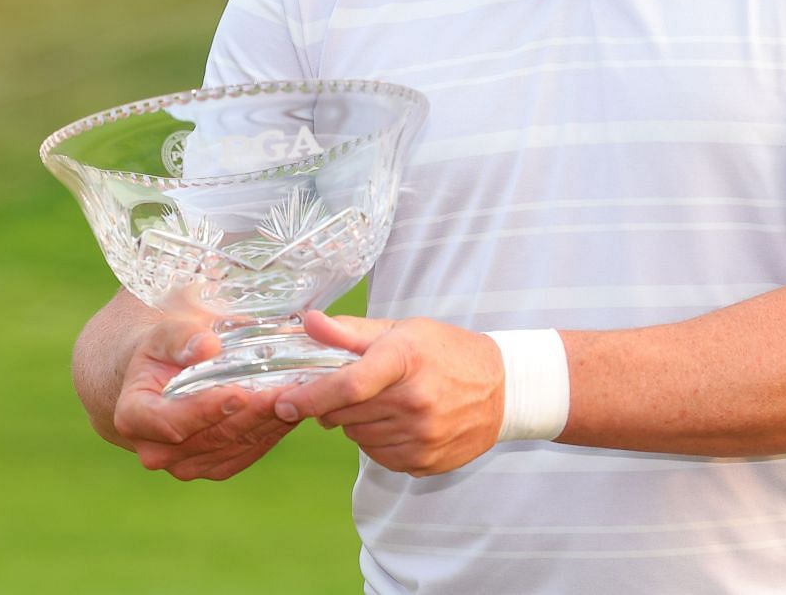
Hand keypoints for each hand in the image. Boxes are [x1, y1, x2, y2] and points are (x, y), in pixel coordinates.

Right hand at [111, 315, 298, 481]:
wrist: (158, 379)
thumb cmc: (162, 351)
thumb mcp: (164, 334)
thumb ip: (181, 338)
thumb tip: (207, 347)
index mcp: (133, 416)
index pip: (170, 422)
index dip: (205, 410)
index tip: (238, 392)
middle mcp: (156, 450)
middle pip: (211, 437)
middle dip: (252, 414)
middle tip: (287, 392)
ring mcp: (185, 464)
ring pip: (234, 447)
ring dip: (268, 424)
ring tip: (297, 397)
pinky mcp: (212, 466)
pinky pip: (245, 453)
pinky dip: (271, 432)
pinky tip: (292, 410)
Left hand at [270, 311, 505, 476]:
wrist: (503, 389)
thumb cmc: (446, 352)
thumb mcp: (402, 330)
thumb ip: (350, 331)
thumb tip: (308, 323)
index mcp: (405, 359)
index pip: (348, 383)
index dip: (309, 396)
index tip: (283, 403)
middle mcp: (414, 400)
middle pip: (345, 413)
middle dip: (335, 403)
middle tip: (352, 388)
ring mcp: (421, 436)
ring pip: (357, 437)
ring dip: (357, 423)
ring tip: (385, 402)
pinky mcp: (425, 462)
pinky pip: (378, 456)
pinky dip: (378, 441)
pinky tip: (399, 422)